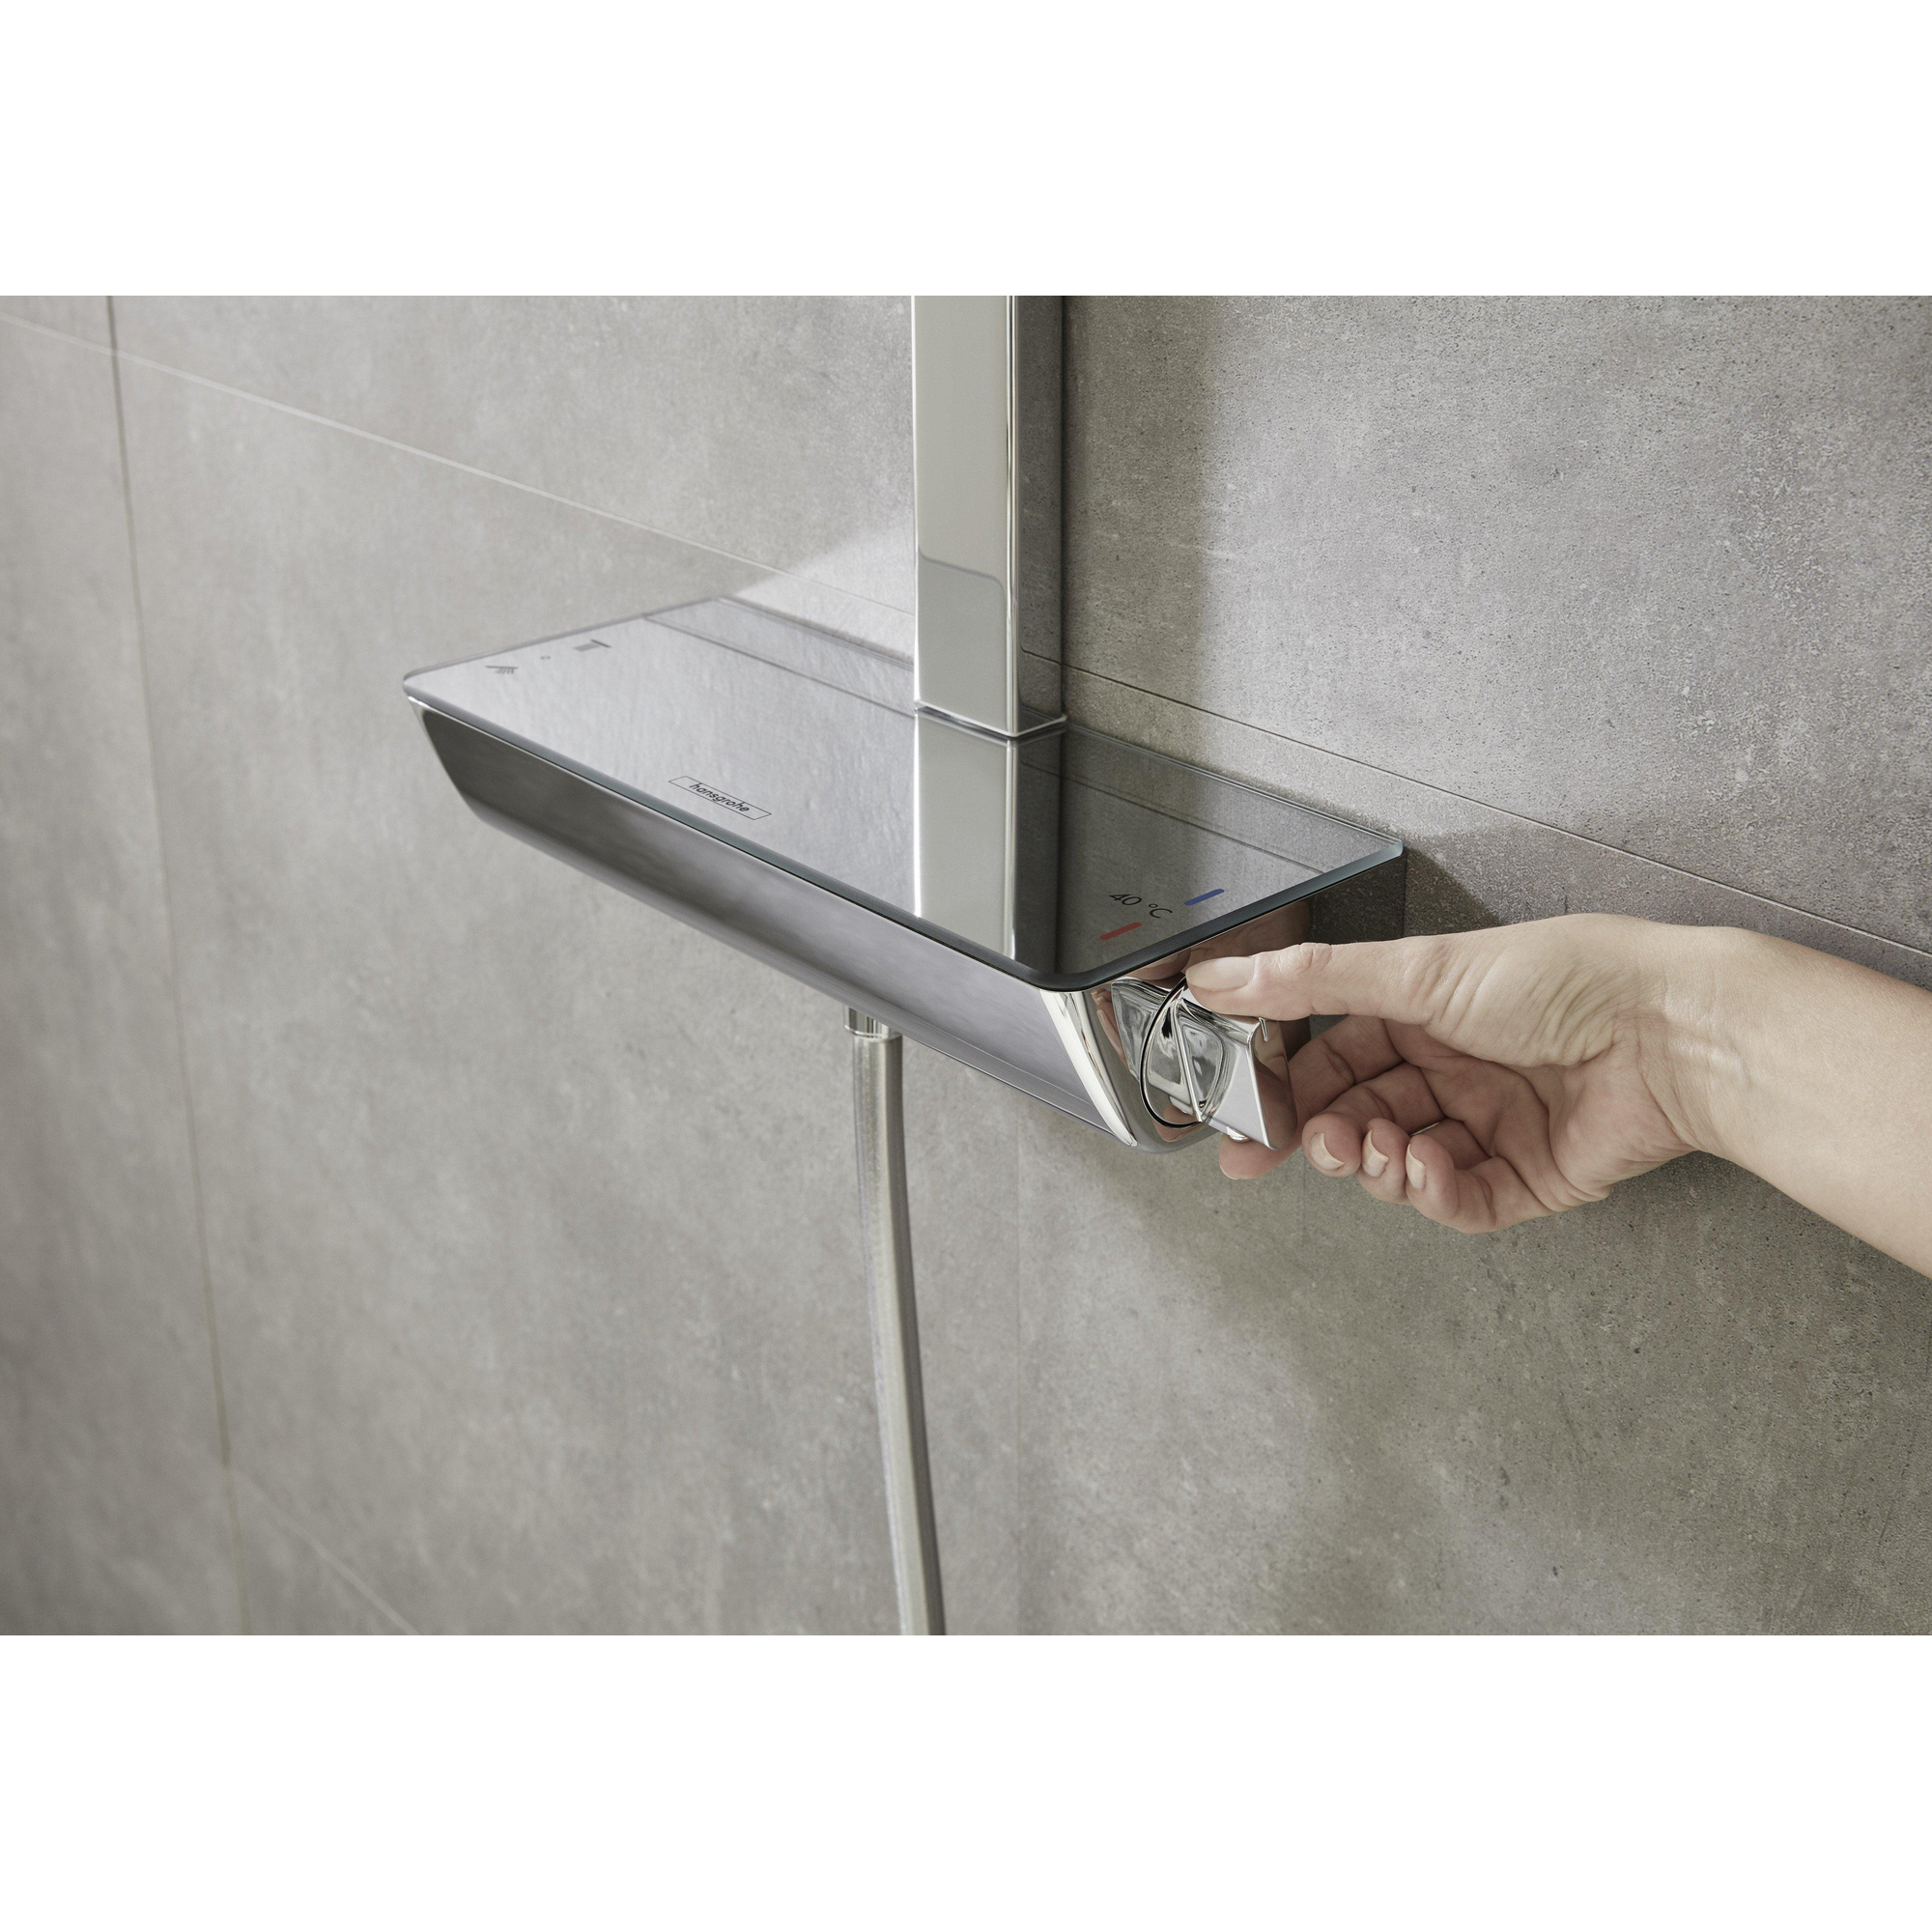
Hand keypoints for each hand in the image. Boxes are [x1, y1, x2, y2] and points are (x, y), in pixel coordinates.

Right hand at [1183, 915, 1712, 1230]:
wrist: (1671, 1033)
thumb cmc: (1568, 980)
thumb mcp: (1419, 969)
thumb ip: (1310, 981)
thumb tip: (1220, 977)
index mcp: (1424, 1011)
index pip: (1331, 1057)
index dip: (1285, 1088)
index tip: (1245, 1114)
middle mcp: (1453, 1068)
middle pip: (1358, 1116)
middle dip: (1325, 1136)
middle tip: (1304, 1145)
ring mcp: (1488, 1126)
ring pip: (1400, 1165)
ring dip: (1380, 1163)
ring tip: (1384, 1148)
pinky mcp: (1526, 1178)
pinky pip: (1458, 1201)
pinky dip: (1434, 1192)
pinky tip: (1431, 1166)